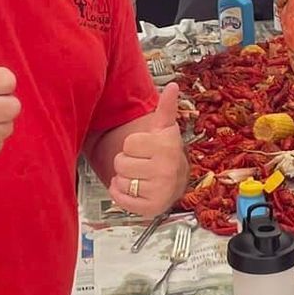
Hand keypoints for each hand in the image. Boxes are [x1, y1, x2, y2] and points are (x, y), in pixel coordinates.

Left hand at [109, 84, 187, 214]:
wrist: (174, 181)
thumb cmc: (164, 152)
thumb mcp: (164, 129)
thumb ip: (166, 108)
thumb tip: (174, 86)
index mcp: (168, 146)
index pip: (128, 143)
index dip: (132, 146)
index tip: (145, 149)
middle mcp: (167, 169)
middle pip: (120, 163)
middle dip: (126, 163)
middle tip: (141, 164)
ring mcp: (161, 191)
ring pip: (120, 181)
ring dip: (124, 179)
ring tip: (139, 177)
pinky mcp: (152, 208)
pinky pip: (120, 199)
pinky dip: (120, 195)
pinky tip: (134, 190)